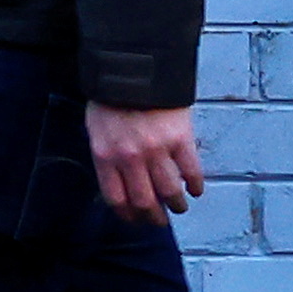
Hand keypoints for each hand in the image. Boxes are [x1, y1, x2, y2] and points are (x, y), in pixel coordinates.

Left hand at [88, 103, 207, 220]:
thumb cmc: (110, 98)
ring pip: (170, 191)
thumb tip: (119, 181)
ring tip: (179, 207)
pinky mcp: (180, 140)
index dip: (128, 215)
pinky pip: (192, 171)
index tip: (136, 221)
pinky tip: (196, 189)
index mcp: (105, 156)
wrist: (134, 70)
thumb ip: (107, 155)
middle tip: (161, 221)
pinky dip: (196, 185)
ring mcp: (156, 150)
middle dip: (154, 218)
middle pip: (145, 201)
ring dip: (176, 205)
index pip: (116, 198)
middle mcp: (130, 158)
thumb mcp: (96, 128)